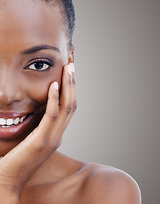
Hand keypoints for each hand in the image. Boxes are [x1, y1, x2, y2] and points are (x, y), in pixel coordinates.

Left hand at [0, 63, 75, 199]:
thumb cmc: (17, 159)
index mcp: (56, 133)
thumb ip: (39, 125)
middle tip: (72, 64)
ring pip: (66, 107)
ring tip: (68, 69)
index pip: (69, 107)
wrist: (9, 181)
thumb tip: (40, 108)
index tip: (70, 73)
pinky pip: (51, 116)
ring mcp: (52, 138)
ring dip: (68, 86)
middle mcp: (58, 135)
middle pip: (72, 104)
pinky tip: (54, 85)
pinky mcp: (42, 141)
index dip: (71, 89)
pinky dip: (54, 99)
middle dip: (73, 83)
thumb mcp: (33, 138)